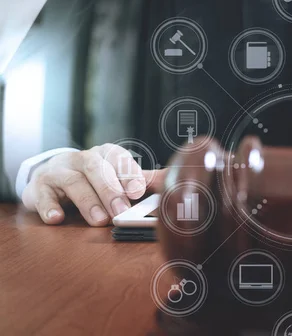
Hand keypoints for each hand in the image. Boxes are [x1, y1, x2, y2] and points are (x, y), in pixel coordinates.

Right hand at [21, 144, 166, 225]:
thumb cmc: (91, 180)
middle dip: (110, 190)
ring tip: (99, 220)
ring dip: (87, 201)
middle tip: (121, 211)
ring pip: (73, 181)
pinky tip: (57, 219)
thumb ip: (139, 181)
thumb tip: (170, 182)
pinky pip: (42, 195)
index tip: (138, 191)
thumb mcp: (115, 177)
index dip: (128, 173)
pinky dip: (49, 207)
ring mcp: (58, 171)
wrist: (49, 177)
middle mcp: (81, 158)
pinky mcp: (38, 187)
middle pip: (96, 169)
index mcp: (104, 154)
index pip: (118, 158)